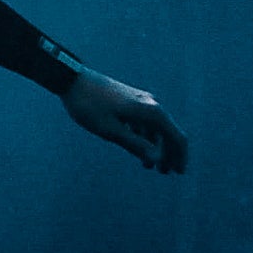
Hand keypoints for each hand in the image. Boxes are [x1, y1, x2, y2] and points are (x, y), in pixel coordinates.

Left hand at [61, 68, 188, 173]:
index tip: (179, 173)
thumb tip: (157, 160)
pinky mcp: (131, 100)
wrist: (72, 80)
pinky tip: (135, 147)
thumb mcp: (111, 130)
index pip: (176, 137)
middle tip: (163, 172)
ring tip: (147, 166)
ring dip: (155, 146)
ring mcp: (141, 100)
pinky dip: (144, 136)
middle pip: (169, 132)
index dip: (180, 156)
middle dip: (168, 154)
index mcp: (151, 111)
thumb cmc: (89, 106)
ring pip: (156, 127)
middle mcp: (151, 104)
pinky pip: (145, 121)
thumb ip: (135, 145)